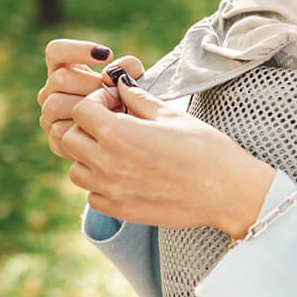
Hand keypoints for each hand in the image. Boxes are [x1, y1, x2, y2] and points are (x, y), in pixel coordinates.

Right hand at [38, 39, 143, 159]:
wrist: (133, 137)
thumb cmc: (130, 100)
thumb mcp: (134, 79)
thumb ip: (128, 67)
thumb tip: (109, 73)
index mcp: (65, 70)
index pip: (55, 51)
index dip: (76, 49)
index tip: (107, 55)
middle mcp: (52, 91)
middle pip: (59, 78)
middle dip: (90, 83)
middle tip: (113, 91)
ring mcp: (50, 116)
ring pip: (54, 105)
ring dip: (87, 107)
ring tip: (112, 110)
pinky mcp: (56, 140)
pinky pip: (59, 132)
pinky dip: (84, 130)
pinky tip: (105, 128)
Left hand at [65, 79, 274, 235]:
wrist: (226, 190)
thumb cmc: (205, 148)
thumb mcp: (173, 115)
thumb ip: (140, 99)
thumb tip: (121, 85)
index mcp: (119, 133)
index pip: (80, 110)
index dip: (96, 102)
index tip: (116, 104)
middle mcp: (107, 163)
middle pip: (70, 139)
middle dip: (88, 127)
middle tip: (114, 125)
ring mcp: (111, 190)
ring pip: (76, 170)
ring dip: (89, 157)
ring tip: (118, 151)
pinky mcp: (120, 211)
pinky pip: (92, 196)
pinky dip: (101, 184)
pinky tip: (126, 175)